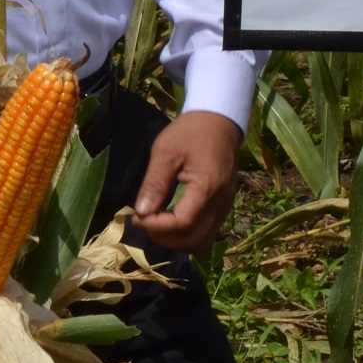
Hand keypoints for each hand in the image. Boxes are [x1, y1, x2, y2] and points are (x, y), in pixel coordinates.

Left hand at [132, 110, 241, 252]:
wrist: (219, 120)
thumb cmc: (191, 132)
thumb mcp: (165, 151)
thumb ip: (154, 184)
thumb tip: (142, 212)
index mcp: (207, 189)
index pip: (181, 224)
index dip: (156, 227)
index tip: (137, 217)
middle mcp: (220, 204)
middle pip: (192, 241)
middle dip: (164, 238)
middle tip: (144, 221)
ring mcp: (225, 207)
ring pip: (201, 242)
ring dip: (176, 240)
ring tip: (156, 223)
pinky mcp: (224, 207)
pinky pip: (206, 232)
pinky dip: (187, 234)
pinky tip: (171, 219)